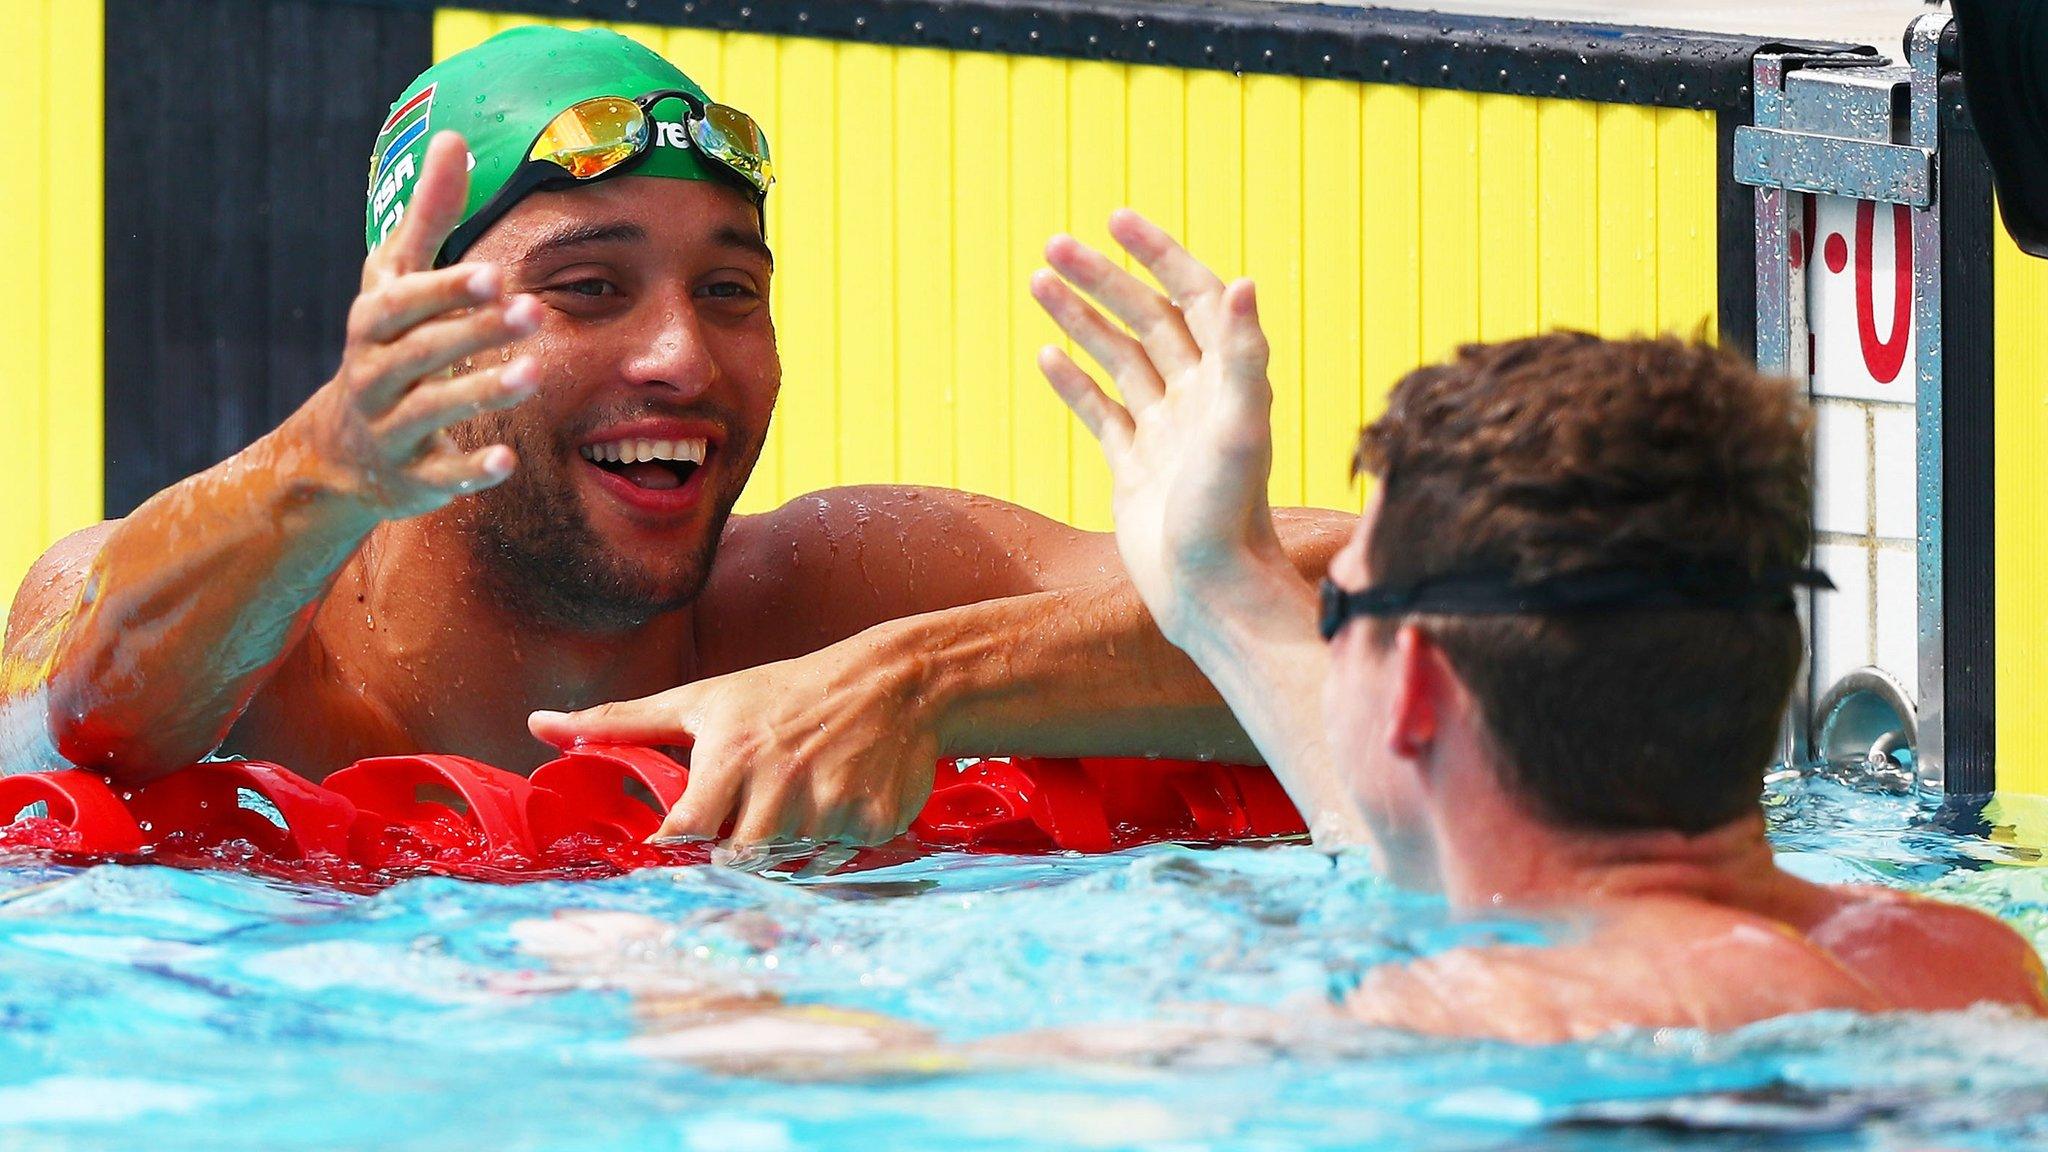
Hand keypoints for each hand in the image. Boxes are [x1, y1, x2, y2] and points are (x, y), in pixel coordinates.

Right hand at [278, 131, 543, 522]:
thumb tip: (452, 136)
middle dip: (474, 331)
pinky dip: (469, 470)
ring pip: (432, 409)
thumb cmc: (384, 346)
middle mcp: (375, 374)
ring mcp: (391, 428)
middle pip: (422, 350)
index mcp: (374, 324)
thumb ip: (428, 217)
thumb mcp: (395, 283)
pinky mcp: (412, 477)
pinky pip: (440, 475)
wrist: (336, 452)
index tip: (494, 273)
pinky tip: (507, 461)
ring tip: (533, 375)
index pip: (404, 302)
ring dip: (481, 390)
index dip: (446, 290)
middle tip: (533, 310)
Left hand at [528, 641, 939, 849]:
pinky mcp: (870, 824)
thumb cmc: (783, 693)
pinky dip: (833, 845)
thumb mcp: (702, 701)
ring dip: (788, 846)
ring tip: (800, 796)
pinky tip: (837, 799)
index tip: (688, 835)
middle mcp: (778, 786)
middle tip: (757, 805)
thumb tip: (539, 724)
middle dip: (740, 845)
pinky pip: (836, 864)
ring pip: (786, 867)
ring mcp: (827, 809)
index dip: (683, 843)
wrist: (892, 683)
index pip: (685, 835)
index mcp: (730, 758)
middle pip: (735, 861)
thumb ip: (620, 722)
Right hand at [1029, 211, 1292, 644]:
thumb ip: (1243, 356)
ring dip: (1080, 318)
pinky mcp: (1134, 468)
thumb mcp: (1240, 428)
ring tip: (1038, 280)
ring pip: (1117, 358)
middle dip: (1102, 279)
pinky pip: (1100, 412)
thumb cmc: (1230, 514)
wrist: (1210, 593)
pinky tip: (1045, 353)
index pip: (1194, 296)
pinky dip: (1073, 382)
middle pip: (1147, 318)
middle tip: (1054, 244)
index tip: (1117, 221)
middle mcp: (1197, 398)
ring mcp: (1163, 432)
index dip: (1160, 254)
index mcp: (1227, 380)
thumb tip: (1245, 283)